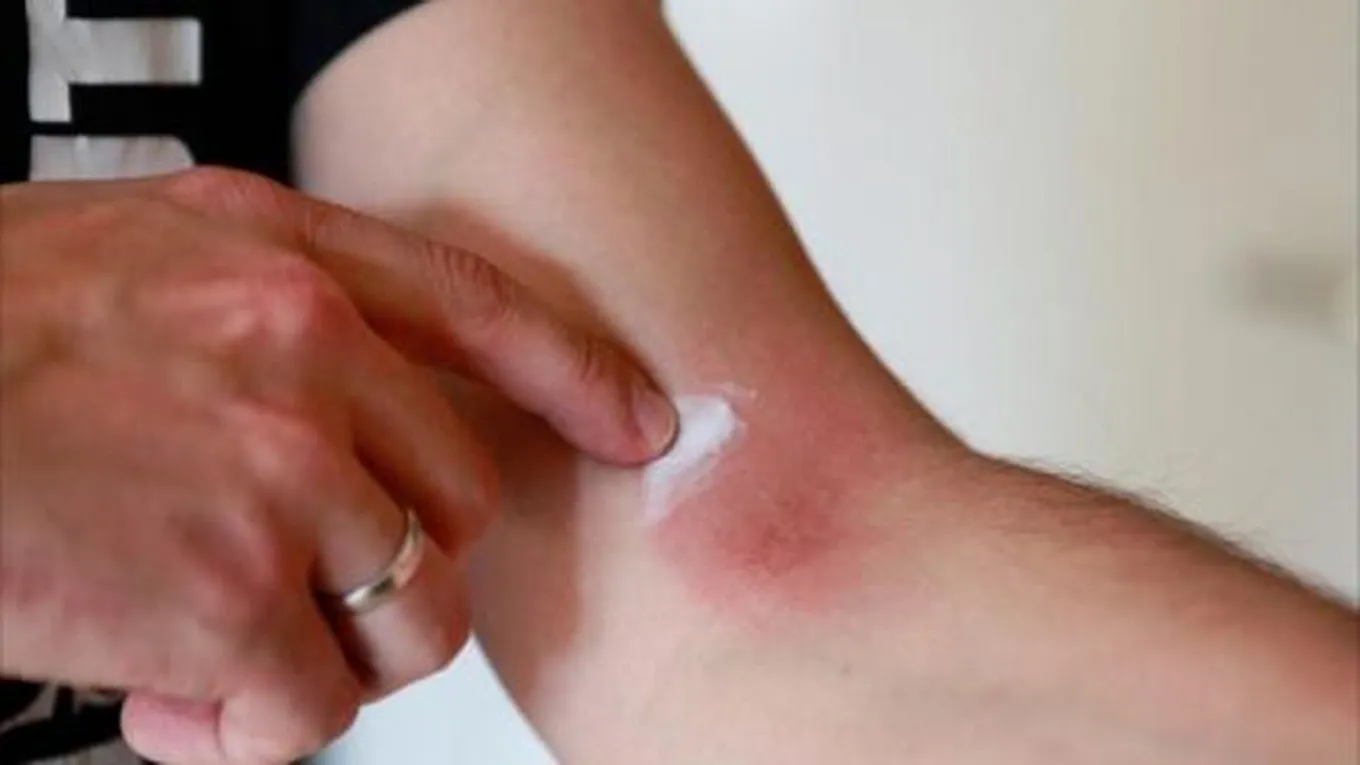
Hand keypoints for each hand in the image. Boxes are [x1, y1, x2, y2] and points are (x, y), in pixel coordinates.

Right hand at [0, 168, 675, 763]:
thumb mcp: (123, 256)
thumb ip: (252, 310)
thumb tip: (333, 395)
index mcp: (274, 259)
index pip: (483, 312)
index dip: (576, 376)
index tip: (638, 424)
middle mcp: (301, 352)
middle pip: (455, 498)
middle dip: (398, 567)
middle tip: (308, 593)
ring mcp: (277, 473)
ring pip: (411, 613)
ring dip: (333, 658)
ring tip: (228, 654)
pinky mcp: (226, 596)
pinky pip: (312, 710)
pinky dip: (249, 731)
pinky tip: (169, 699)